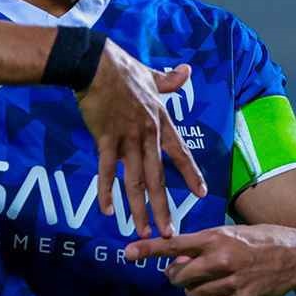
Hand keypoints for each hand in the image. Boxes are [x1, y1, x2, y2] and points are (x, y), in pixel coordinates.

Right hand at [75, 40, 206, 237]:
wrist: (95, 64)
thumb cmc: (122, 68)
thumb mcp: (151, 74)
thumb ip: (170, 80)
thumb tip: (187, 70)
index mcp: (159, 120)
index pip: (179, 152)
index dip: (190, 174)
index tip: (200, 194)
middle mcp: (147, 133)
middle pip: (157, 177)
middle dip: (163, 207)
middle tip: (169, 231)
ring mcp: (126, 138)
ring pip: (135, 180)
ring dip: (138, 208)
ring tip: (142, 230)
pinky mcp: (105, 139)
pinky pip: (107, 170)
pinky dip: (106, 191)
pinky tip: (107, 210)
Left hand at [125, 225, 295, 295]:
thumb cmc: (261, 240)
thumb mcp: (231, 234)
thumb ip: (203, 246)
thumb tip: (178, 261)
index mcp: (216, 238)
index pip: (174, 243)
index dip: (149, 248)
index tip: (128, 252)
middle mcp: (220, 259)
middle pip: (178, 275)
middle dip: (176, 277)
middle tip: (184, 274)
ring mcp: (231, 281)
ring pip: (193, 293)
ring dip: (194, 290)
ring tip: (210, 281)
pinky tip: (222, 292)